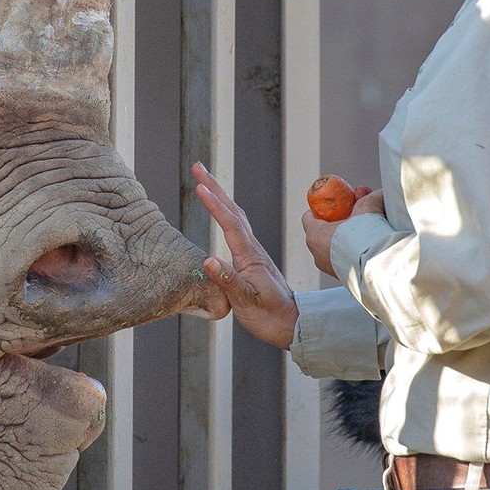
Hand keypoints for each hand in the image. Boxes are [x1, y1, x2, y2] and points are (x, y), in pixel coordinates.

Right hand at [191, 162, 299, 349]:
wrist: (291, 322)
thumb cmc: (270, 315)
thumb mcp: (246, 301)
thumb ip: (227, 281)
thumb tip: (208, 260)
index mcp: (249, 256)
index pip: (230, 223)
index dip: (214, 204)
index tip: (199, 186)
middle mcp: (252, 248)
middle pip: (232, 210)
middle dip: (214, 186)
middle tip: (197, 167)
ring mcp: (253, 251)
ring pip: (235, 215)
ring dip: (220, 195)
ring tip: (203, 180)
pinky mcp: (251, 257)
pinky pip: (237, 226)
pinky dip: (225, 210)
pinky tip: (221, 209)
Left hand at [304, 183, 379, 274]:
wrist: (379, 268)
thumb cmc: (367, 238)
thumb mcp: (367, 208)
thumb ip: (370, 198)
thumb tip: (379, 193)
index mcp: (315, 235)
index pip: (309, 217)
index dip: (324, 208)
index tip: (337, 205)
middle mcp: (318, 254)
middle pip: (324, 232)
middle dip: (341, 222)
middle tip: (357, 216)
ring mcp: (329, 268)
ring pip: (336, 247)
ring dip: (349, 239)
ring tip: (367, 232)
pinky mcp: (343, 278)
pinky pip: (346, 260)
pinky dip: (355, 252)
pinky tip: (370, 248)